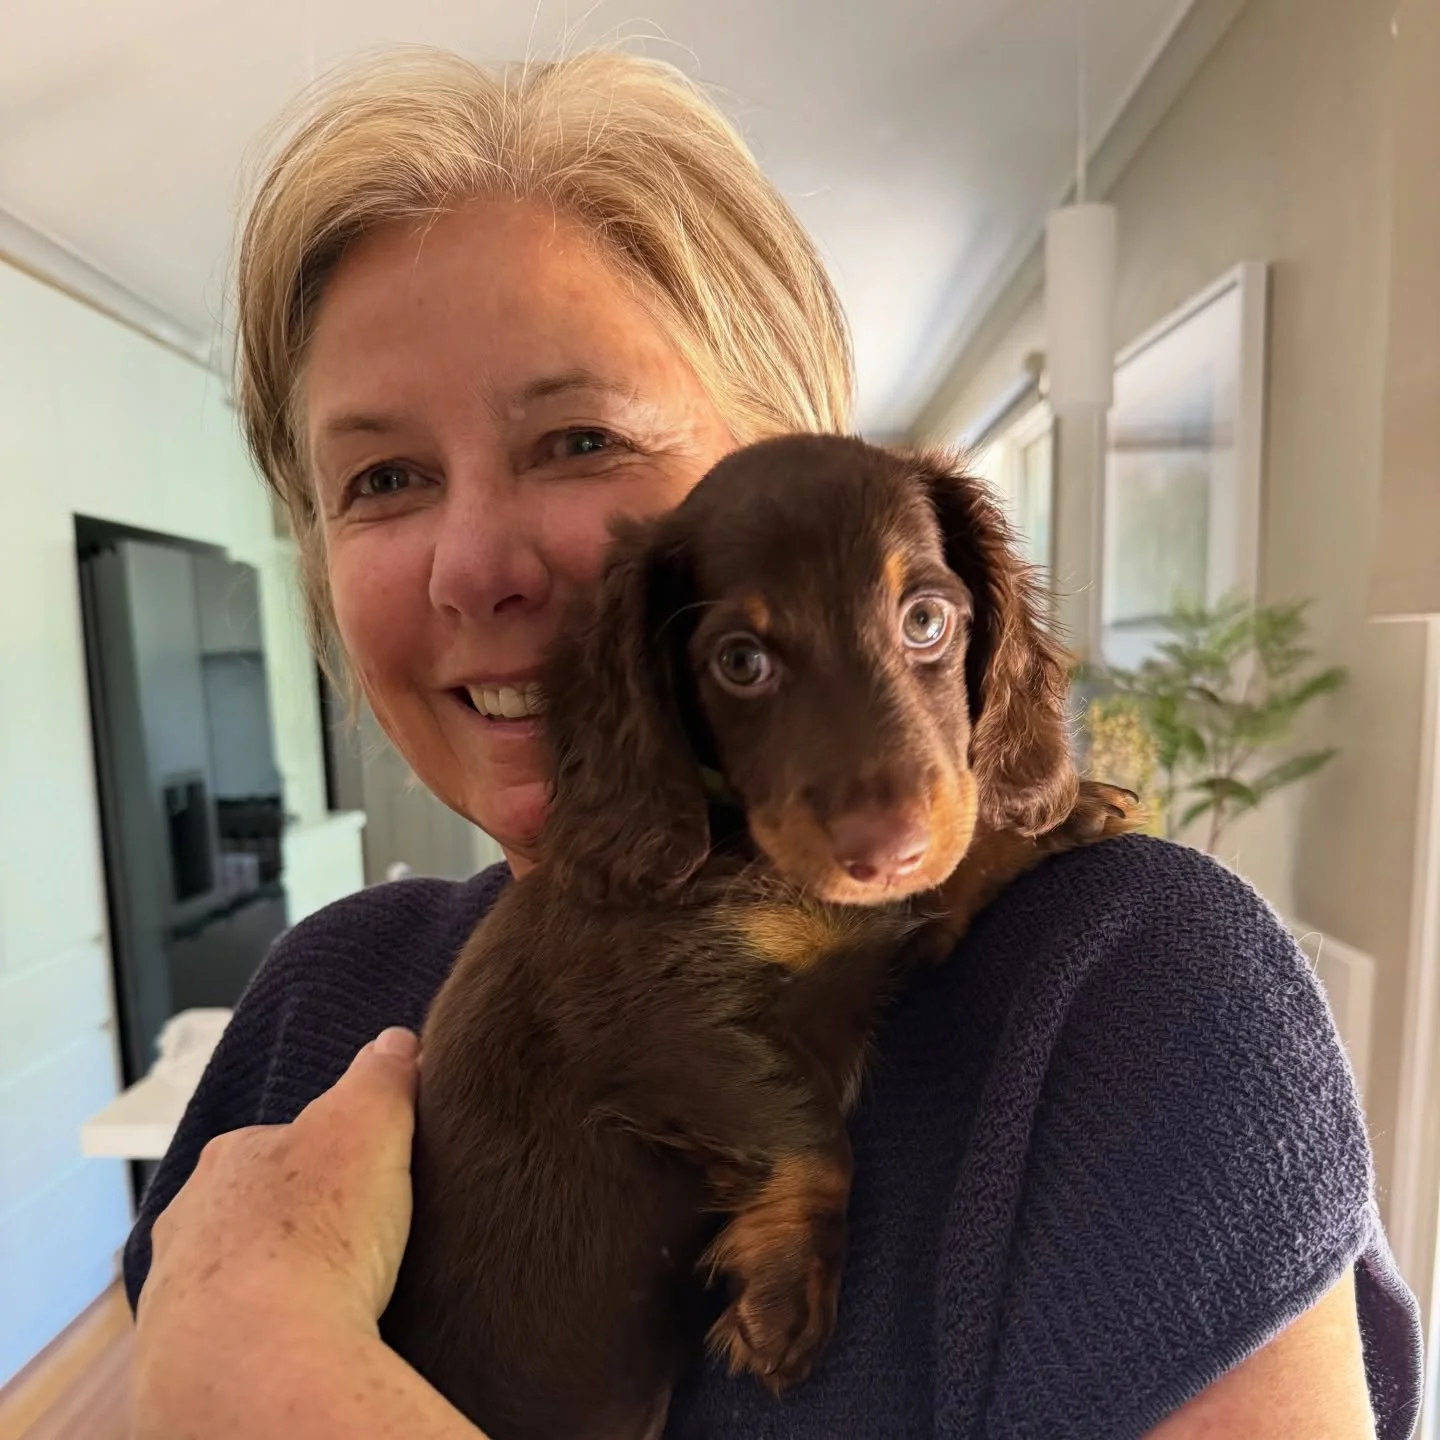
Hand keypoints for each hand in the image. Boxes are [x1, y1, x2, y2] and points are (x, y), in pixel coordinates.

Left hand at [137, 1026, 420, 1341]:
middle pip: (255, 1205)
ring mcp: (178, 1289)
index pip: (285, 1140)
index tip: (367, 1178)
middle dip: (296, 1219)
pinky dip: (262, 1330)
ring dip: (275, 1278)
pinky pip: (231, 1330)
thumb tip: (395, 1041)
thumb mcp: (371, 1125)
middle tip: (355, 1240)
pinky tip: (301, 1338)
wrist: (256, 1359)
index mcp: (233, 1155)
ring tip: (332, 1296)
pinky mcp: (181, 1356)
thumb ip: (383, 1076)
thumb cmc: (314, 1237)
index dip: (331, 1156)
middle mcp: (190, 1215)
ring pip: (235, 1270)